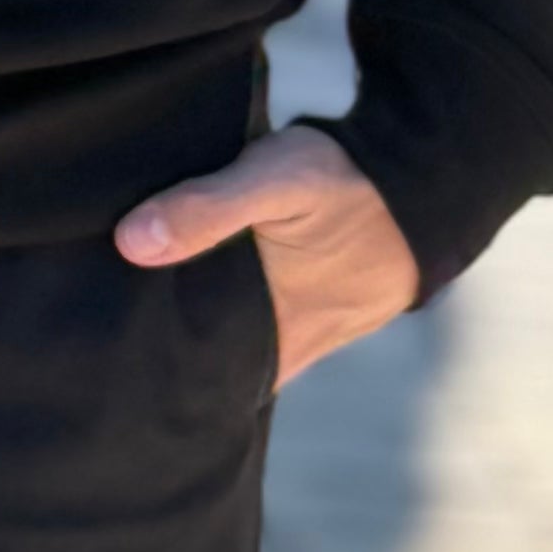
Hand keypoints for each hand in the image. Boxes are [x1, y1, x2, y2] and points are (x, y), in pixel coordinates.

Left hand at [114, 122, 420, 385]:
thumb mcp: (274, 181)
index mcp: (278, 332)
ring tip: (152, 319)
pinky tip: (207, 297)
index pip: (210, 378)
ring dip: (214, 338)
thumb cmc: (352, 181)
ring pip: (249, 350)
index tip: (122, 364)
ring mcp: (317, 329)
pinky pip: (275, 329)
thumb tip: (132, 244)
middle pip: (226, 366)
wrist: (430, 173)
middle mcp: (296, 343)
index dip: (169, 375)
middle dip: (182, 357)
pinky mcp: (328, 307)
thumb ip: (206, 208)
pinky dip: (243, 321)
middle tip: (124, 339)